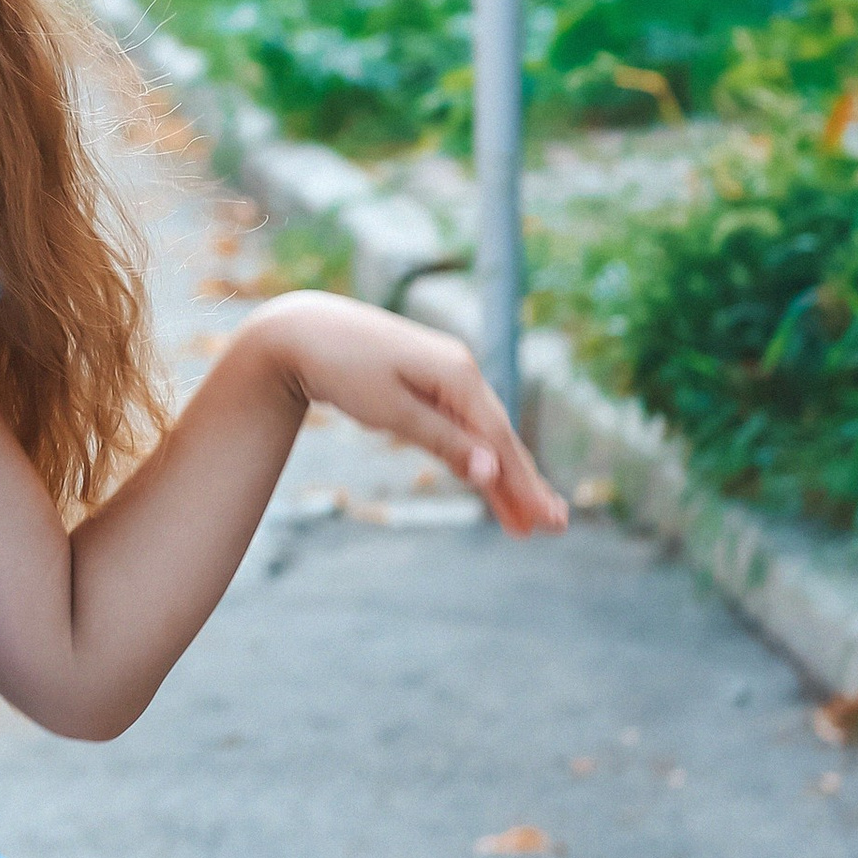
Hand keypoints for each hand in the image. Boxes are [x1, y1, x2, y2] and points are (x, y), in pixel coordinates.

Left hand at [256, 289, 568, 537]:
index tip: (548, 521)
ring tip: (525, 521)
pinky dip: (474, 456)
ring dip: (503, 476)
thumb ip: (444, 441)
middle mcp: (461, 370)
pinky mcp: (428, 381)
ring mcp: (446, 374)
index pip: (499, 439)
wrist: (302, 330)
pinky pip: (461, 426)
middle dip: (525, 484)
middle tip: (555, 527)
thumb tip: (492, 471)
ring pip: (483, 434)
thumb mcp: (391, 410)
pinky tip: (487, 480)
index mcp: (458, 374)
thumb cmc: (342, 368)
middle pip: (500, 437)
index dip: (524, 483)